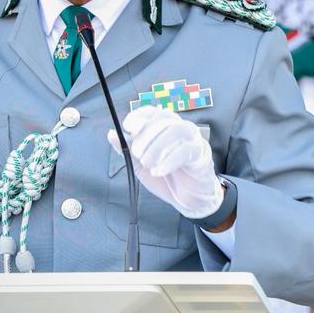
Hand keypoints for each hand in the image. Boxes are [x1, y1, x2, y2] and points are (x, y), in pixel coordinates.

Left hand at [107, 106, 222, 219]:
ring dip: (158, 146)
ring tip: (148, 164)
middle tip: (137, 153)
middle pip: (164, 119)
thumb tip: (111, 134)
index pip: (154, 112)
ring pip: (176, 130)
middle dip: (146, 134)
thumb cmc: (167, 178)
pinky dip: (169, 160)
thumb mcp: (141, 164)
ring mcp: (193, 140)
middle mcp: (180, 129)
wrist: (187, 200)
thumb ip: (128, 149)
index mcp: (165, 128)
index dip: (140, 115)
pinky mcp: (202, 154)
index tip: (128, 126)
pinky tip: (159, 171)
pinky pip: (186, 150)